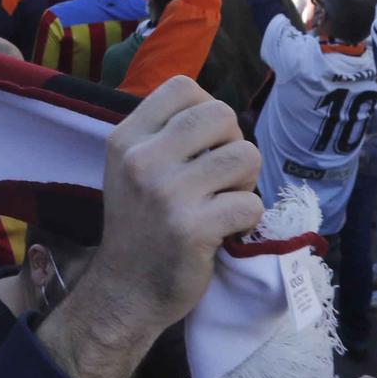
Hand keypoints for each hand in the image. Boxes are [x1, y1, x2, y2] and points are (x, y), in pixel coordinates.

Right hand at [39, 78, 262, 377]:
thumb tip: (220, 113)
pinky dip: (248, 218)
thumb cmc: (139, 224)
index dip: (207, 109)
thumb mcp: (131, 168)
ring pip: (245, 156)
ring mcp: (166, 193)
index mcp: (126, 138)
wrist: (126, 290)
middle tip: (220, 174)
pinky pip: (250, 203)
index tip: (204, 142)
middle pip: (220, 115)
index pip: (183, 87)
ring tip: (223, 201)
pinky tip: (226, 229)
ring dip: (245, 181)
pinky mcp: (192, 228)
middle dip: (234, 142)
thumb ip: (164, 135)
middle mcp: (141, 159)